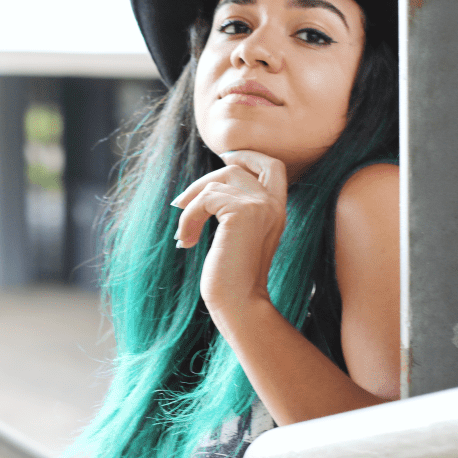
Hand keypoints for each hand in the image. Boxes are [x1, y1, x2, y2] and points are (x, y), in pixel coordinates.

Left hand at [170, 150, 287, 317]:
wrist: (239, 302)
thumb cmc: (232, 276)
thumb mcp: (238, 236)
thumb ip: (235, 209)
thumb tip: (206, 186)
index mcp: (277, 209)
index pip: (272, 166)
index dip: (248, 156)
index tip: (225, 157)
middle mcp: (274, 204)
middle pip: (235, 169)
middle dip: (203, 182)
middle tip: (180, 203)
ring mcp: (260, 205)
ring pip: (214, 184)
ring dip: (190, 207)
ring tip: (185, 233)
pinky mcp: (242, 212)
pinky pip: (204, 200)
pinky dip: (188, 218)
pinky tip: (186, 241)